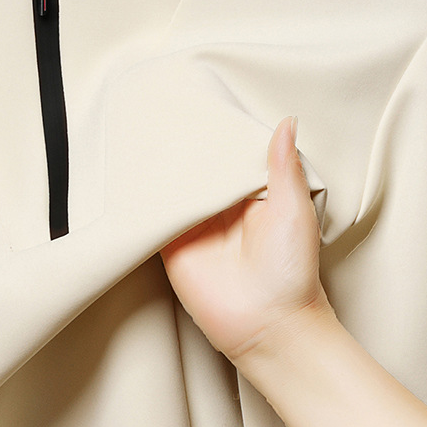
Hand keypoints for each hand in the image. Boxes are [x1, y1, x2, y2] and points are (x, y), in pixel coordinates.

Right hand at [160, 115, 334, 361]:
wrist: (267, 326)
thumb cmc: (291, 272)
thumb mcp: (294, 209)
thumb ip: (284, 166)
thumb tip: (288, 121)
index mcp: (252, 192)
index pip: (230, 153)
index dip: (218, 131)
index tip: (202, 100)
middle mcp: (222, 205)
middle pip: (198, 167)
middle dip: (185, 144)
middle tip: (164, 108)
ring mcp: (195, 223)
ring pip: (174, 186)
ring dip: (162, 166)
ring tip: (144, 130)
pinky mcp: (172, 243)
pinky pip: (155, 215)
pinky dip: (144, 198)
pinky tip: (132, 173)